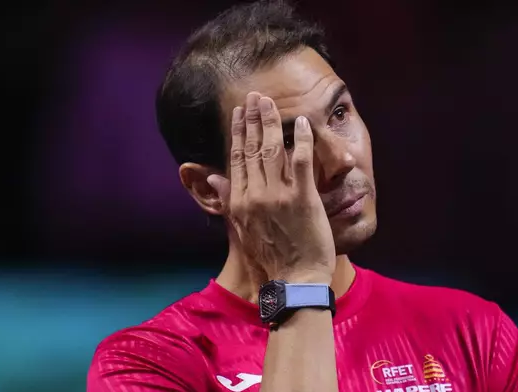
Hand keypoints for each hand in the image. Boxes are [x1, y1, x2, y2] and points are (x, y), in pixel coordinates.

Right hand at [207, 92, 335, 282]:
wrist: (295, 279)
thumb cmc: (271, 257)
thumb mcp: (242, 229)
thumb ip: (230, 200)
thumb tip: (215, 178)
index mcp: (240, 201)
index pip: (237, 158)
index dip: (238, 133)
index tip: (239, 113)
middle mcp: (255, 195)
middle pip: (252, 149)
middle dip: (253, 119)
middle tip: (255, 97)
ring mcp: (278, 196)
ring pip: (271, 150)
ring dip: (270, 122)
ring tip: (270, 102)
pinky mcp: (302, 198)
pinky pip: (301, 162)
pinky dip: (301, 140)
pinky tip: (301, 122)